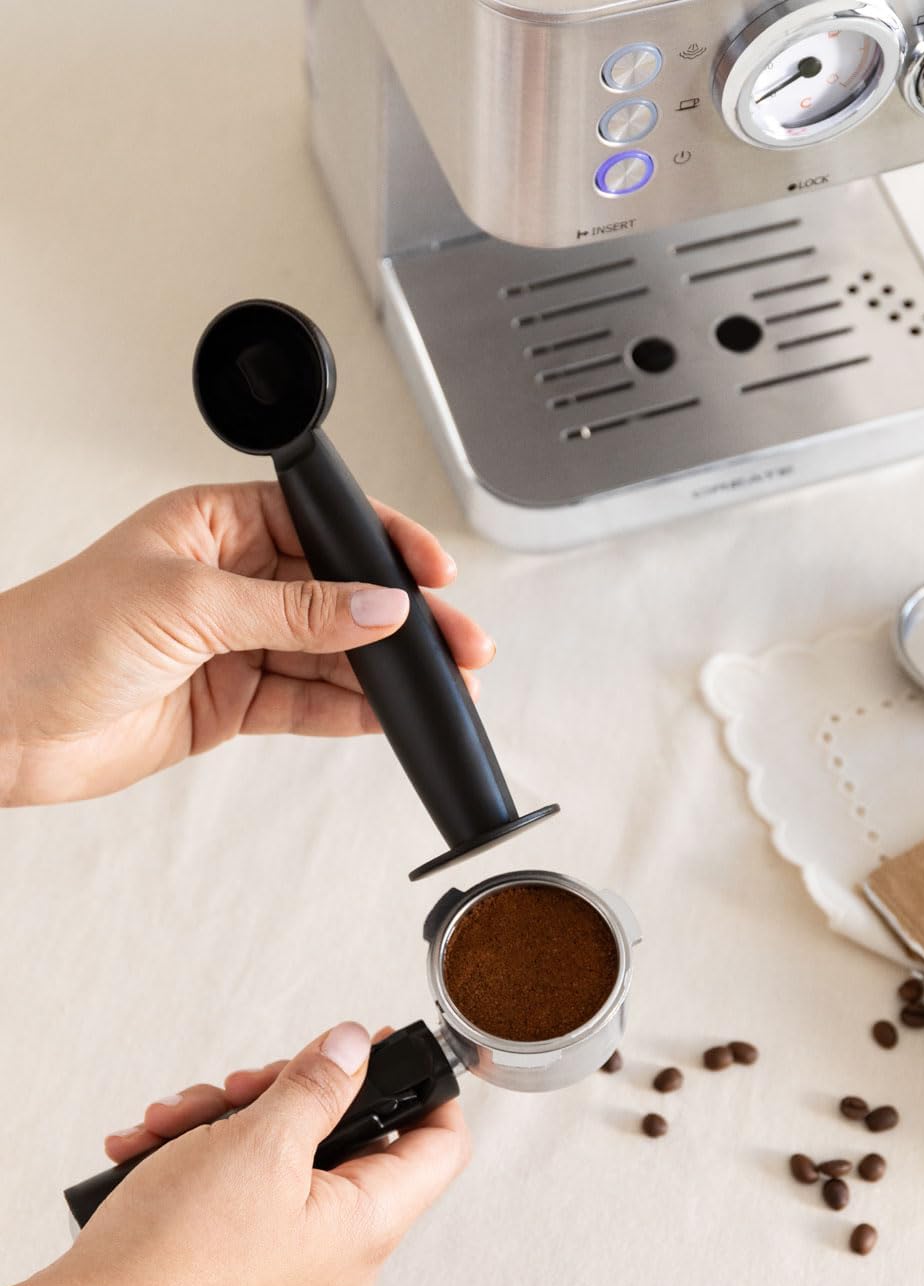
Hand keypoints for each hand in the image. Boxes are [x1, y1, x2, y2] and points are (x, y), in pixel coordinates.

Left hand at [0, 482, 494, 804]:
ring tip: (438, 683)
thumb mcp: (189, 604)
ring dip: (382, 671)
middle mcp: (229, 579)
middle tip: (457, 641)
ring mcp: (232, 643)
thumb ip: (296, 612)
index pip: (321, 526)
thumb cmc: (55, 634)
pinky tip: (386, 712)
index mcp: (215, 524)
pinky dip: (347, 710)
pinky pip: (304, 702)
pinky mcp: (228, 701)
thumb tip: (379, 607)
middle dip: (398, 619)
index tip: (433, 572)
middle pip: (337, 594)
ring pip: (329, 653)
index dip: (381, 547)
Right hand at [0, 1023, 469, 1285]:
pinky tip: (156, 1147)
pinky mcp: (246, 1254)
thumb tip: (355, 1045)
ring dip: (231, 1118)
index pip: (441, 1144)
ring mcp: (292, 1253)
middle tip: (247, 1085)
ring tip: (181, 1121)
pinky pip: (246, 1180)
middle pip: (349, 1134)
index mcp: (367, 1226)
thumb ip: (320, 1084)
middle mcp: (340, 1248)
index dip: (423, 1084)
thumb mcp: (261, 1142)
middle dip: (289, 1092)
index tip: (382, 1045)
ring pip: (286, 1149)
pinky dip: (205, 1151)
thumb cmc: (175, 1260)